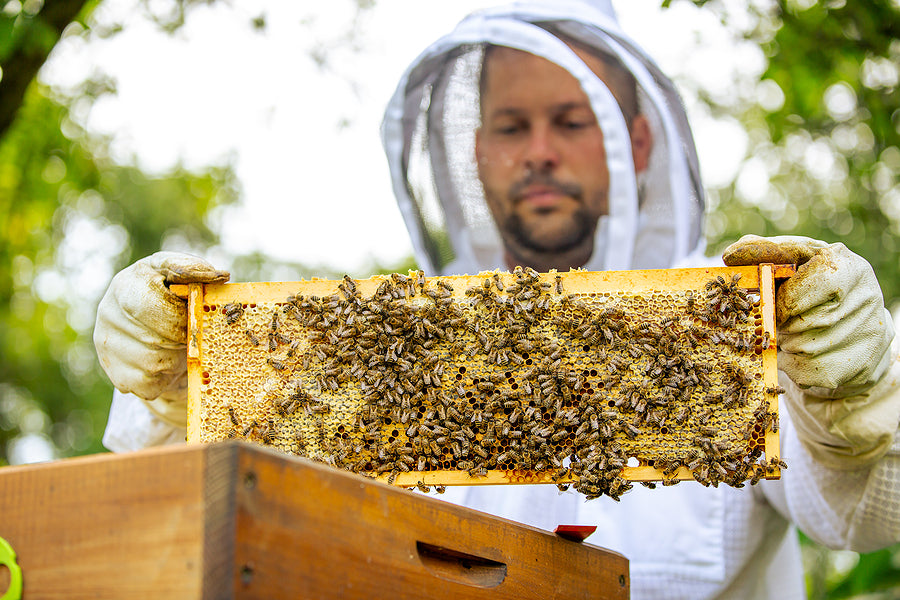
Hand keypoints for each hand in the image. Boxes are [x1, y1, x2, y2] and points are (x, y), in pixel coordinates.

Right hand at [93, 252, 228, 423]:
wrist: (152, 326)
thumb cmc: (170, 294)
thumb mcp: (179, 274)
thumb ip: (194, 269)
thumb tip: (218, 276)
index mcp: (125, 284)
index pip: (151, 306)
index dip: (180, 316)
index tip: (194, 316)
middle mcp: (107, 314)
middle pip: (156, 339)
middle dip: (181, 338)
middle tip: (188, 333)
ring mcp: (108, 346)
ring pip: (155, 364)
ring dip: (177, 357)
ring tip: (177, 345)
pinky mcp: (116, 374)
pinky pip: (150, 385)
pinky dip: (167, 377)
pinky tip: (167, 362)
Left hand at [723, 235, 898, 466]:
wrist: (849, 329)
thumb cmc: (811, 289)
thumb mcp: (793, 263)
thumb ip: (764, 254)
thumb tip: (731, 256)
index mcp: (851, 268)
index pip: (817, 282)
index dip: (788, 298)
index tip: (776, 305)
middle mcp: (867, 299)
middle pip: (804, 320)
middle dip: (781, 324)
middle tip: (781, 322)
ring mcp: (868, 335)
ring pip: (804, 348)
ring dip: (786, 344)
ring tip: (792, 335)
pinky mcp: (861, 368)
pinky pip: (809, 371)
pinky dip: (794, 365)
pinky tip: (801, 354)